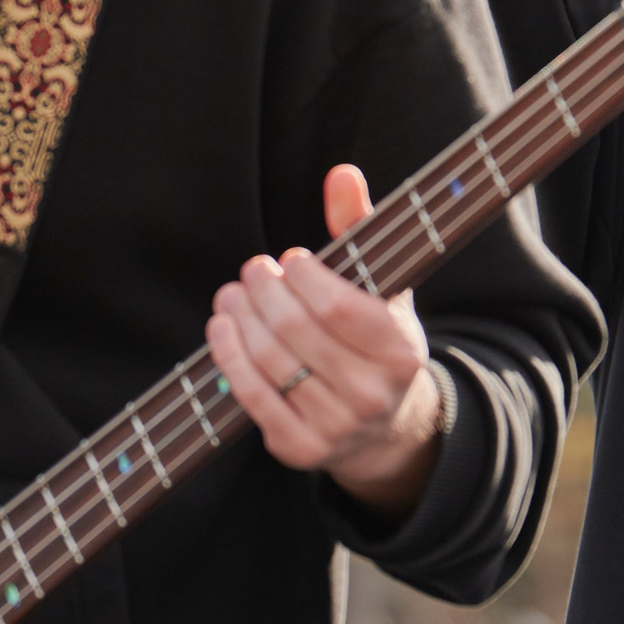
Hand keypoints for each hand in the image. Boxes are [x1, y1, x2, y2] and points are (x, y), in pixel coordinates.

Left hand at [208, 164, 443, 515]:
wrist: (384, 429)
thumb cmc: (376, 342)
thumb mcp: (383, 289)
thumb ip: (361, 228)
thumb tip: (341, 173)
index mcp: (401, 351)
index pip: (339, 307)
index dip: (304, 277)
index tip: (290, 259)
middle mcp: (374, 394)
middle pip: (297, 331)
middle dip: (264, 292)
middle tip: (252, 271)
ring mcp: (337, 427)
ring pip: (271, 362)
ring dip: (240, 319)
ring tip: (232, 294)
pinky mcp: (301, 449)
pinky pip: (252, 397)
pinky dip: (229, 357)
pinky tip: (221, 327)